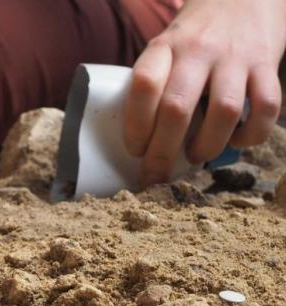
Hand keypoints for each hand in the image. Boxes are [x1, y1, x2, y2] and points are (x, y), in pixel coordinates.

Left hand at [124, 0, 285, 186]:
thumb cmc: (195, 34)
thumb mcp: (166, 47)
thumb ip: (158, 83)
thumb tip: (145, 141)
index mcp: (164, 47)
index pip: (144, 86)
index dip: (136, 125)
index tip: (135, 151)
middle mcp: (198, 50)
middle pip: (177, 108)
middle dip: (163, 152)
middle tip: (156, 175)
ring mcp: (236, 57)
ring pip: (224, 111)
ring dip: (207, 145)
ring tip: (196, 157)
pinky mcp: (268, 63)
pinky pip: (267, 106)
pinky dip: (252, 134)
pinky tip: (237, 141)